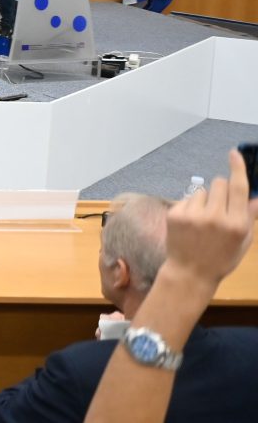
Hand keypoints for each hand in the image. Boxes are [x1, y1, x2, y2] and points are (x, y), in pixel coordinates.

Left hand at [164, 148, 257, 291]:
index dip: (237, 168)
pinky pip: (187, 198)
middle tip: (220, 206)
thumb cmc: (222, 258)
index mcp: (236, 224)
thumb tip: (255, 196)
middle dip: (222, 190)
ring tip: (203, 220)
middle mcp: (215, 217)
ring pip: (202, 190)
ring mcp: (193, 215)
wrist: (190, 272)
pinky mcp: (175, 214)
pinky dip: (190, 207)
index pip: (238, 188)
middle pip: (219, 183)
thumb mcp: (243, 241)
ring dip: (205, 200)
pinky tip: (191, 223)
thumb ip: (249, 217)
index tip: (233, 153)